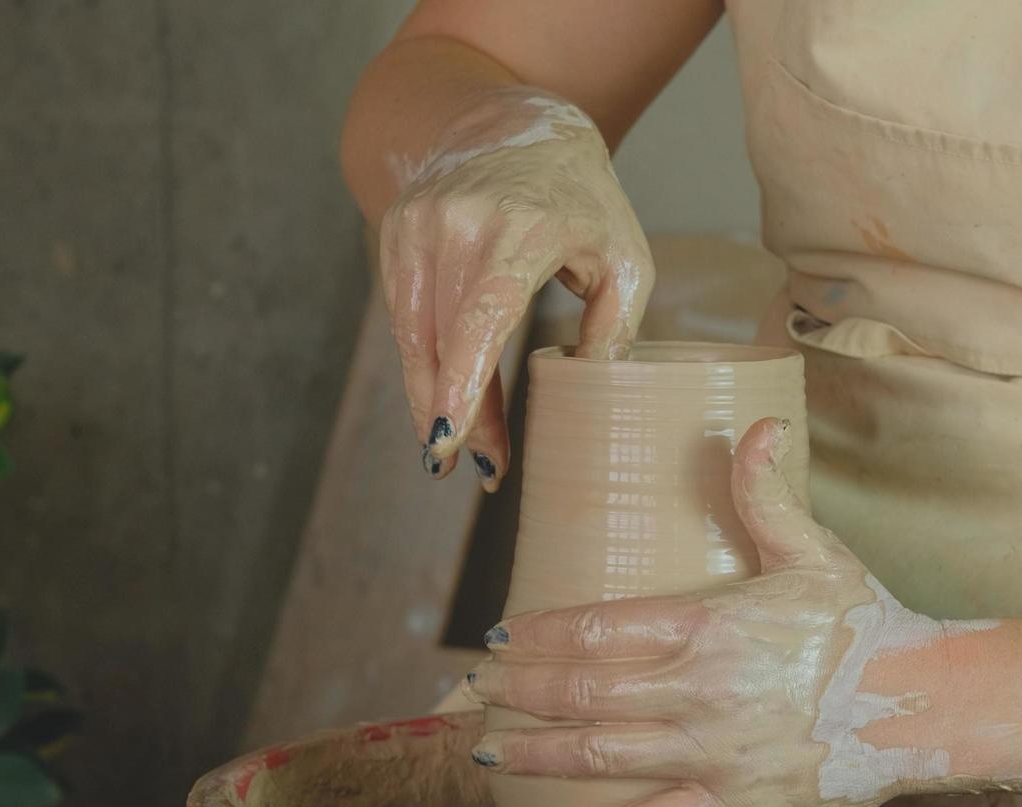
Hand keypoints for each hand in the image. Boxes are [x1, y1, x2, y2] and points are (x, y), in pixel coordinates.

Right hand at [377, 87, 653, 489]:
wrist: (511, 124)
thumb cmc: (581, 199)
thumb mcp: (625, 256)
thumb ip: (616, 324)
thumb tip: (590, 386)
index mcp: (525, 226)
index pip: (484, 313)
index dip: (466, 381)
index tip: (453, 439)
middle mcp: (461, 221)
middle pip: (447, 340)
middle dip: (460, 413)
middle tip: (481, 469)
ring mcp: (420, 223)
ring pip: (416, 335)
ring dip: (435, 398)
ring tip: (460, 450)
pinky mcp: (396, 231)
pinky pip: (403, 316)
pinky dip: (421, 363)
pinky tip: (440, 402)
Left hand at [463, 418, 976, 806]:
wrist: (926, 704)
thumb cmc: (867, 623)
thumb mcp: (815, 549)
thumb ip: (766, 491)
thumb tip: (753, 426)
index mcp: (707, 625)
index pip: (597, 627)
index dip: (540, 634)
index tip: (503, 638)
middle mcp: (696, 691)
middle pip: (580, 691)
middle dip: (517, 691)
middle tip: (474, 690)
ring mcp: (708, 753)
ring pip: (597, 755)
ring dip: (533, 750)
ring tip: (487, 746)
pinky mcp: (729, 804)